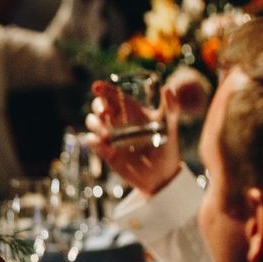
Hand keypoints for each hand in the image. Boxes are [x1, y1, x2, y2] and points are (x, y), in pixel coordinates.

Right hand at [84, 80, 181, 194]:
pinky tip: (102, 143)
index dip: (104, 89)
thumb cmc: (166, 147)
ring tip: (107, 134)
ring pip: (92, 122)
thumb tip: (168, 88)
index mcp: (132, 111)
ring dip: (95, 124)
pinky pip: (92, 141)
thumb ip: (171, 107)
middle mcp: (118, 121)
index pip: (114, 95)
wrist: (160, 175)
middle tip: (106, 113)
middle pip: (99, 106)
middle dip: (98, 106)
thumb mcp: (170, 126)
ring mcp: (110, 136)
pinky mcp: (105, 151)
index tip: (97, 86)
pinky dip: (93, 140)